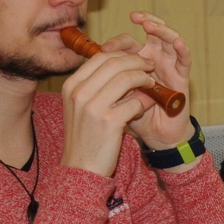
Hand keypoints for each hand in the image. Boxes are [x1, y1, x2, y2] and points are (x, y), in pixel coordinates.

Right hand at [60, 47, 156, 176]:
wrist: (80, 168)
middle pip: (114, 63)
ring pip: (126, 78)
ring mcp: (93, 107)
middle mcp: (80, 93)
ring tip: (151, 84)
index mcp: (72, 86)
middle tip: (149, 66)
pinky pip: (135, 102)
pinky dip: (144, 102)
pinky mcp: (109, 122)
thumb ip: (94, 87)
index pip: (100, 57)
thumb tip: (120, 67)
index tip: (135, 60)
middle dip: (136, 62)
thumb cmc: (84, 138)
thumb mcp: (80, 107)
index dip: (122, 55)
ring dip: (143, 78)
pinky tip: (147, 106)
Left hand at [102, 11, 193, 149]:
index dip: (116, 41)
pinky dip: (183, 50)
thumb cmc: (134, 116)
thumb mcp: (116, 96)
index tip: (104, 48)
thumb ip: (107, 82)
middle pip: (151, 32)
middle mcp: (154, 59)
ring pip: (169, 39)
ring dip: (162, 29)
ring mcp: (169, 66)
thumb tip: (89, 68)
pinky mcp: (182, 78)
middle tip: (134, 17)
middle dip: (144, 20)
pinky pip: (185, 60)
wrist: (155, 136)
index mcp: (136, 62)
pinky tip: (177, 43)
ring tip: (151, 24)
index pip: (127, 42)